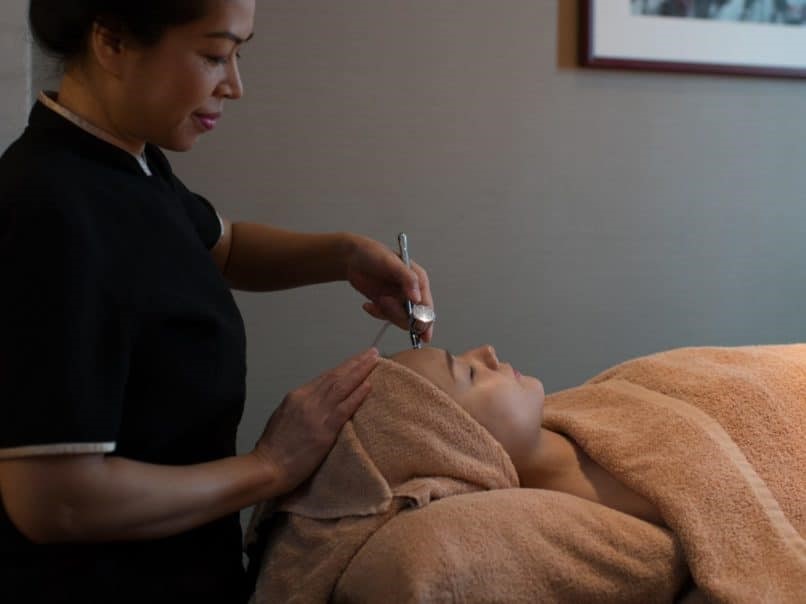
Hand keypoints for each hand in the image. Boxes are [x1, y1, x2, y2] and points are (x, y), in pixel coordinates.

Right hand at [252, 348, 378, 493]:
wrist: (267, 468)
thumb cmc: (274, 448)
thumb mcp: (283, 417)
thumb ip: (301, 407)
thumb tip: (317, 401)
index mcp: (296, 396)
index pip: (325, 378)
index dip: (343, 367)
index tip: (357, 360)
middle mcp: (307, 400)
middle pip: (336, 377)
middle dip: (355, 363)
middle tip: (372, 352)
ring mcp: (316, 414)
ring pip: (342, 387)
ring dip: (360, 372)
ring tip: (374, 360)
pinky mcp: (324, 430)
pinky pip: (344, 408)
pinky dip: (357, 395)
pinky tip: (368, 385)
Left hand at [346, 235, 434, 342]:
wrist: (353, 257)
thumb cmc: (373, 253)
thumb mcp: (391, 262)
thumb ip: (407, 278)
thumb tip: (417, 298)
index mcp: (419, 281)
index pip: (427, 305)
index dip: (425, 320)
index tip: (419, 330)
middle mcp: (412, 292)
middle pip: (415, 317)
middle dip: (399, 314)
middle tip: (384, 302)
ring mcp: (399, 300)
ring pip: (401, 320)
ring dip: (387, 313)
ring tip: (377, 300)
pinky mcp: (387, 305)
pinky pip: (386, 318)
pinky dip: (377, 314)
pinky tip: (369, 304)